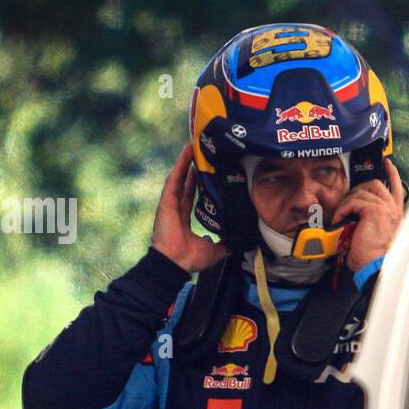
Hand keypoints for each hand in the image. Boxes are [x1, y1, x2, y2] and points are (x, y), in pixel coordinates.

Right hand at [151, 145, 229, 273]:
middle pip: (186, 184)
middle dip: (194, 169)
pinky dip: (179, 164)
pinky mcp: (166, 200)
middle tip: (203, 155)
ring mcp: (170, 204)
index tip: (209, 174)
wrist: (175, 263)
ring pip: (179, 177)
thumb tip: (242, 241)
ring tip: (194, 146)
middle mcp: (176, 209)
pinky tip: (186, 151)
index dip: (200, 185)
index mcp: (185, 220)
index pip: (193, 197)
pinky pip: (174, 179)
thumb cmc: (190, 259)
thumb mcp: (215, 250)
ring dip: (186, 162)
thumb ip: (227, 244)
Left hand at [337, 158, 403, 272]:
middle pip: (376, 184)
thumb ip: (371, 222)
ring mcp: (385, 208)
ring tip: (341, 215)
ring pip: (362, 192)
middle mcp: (393, 209)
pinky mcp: (374, 210)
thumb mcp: (376, 236)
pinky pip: (353, 201)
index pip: (397, 188)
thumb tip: (354, 220)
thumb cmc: (375, 258)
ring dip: (347, 202)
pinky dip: (343, 209)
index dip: (392, 174)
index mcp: (396, 215)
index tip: (387, 164)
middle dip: (359, 189)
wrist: (377, 266)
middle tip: (348, 201)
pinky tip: (339, 219)